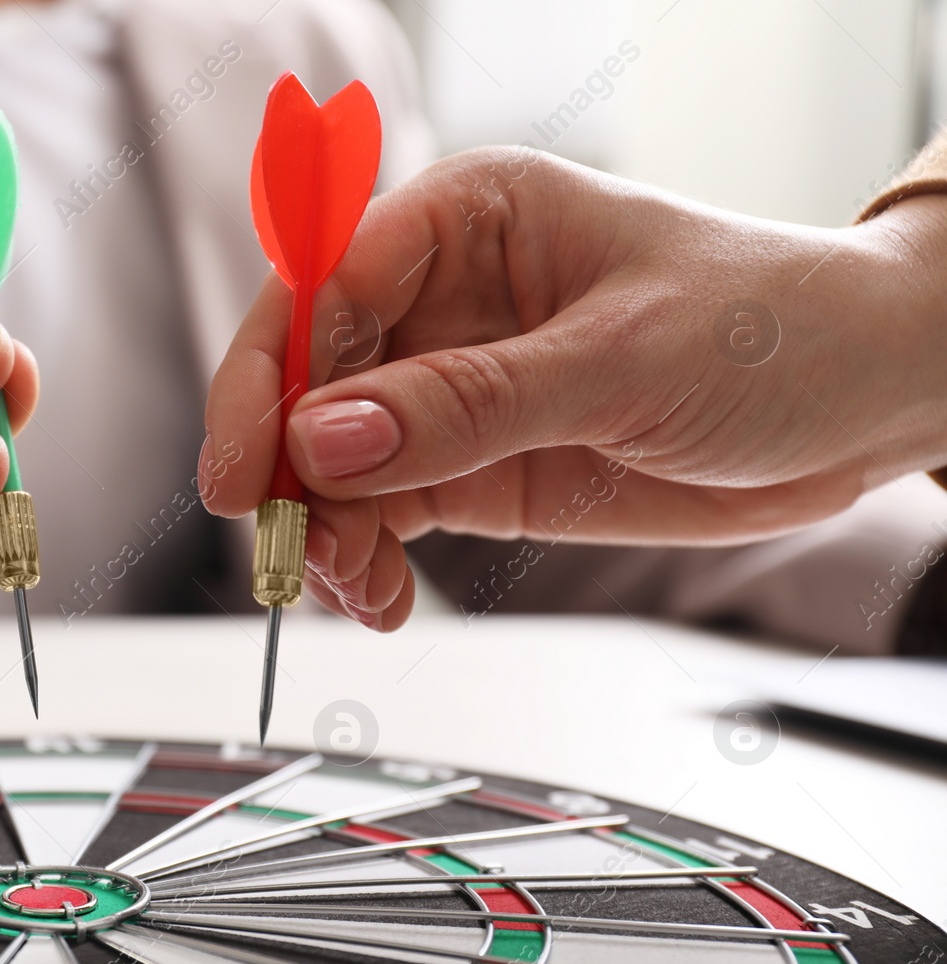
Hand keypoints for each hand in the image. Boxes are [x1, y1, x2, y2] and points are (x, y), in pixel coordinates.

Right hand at [203, 147, 946, 630]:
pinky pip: (378, 515)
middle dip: (284, 470)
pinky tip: (380, 597)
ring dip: (322, 530)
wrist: (857, 407)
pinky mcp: (465, 466)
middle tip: (287, 548)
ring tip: (353, 586)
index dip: (270, 374)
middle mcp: (439, 302)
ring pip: (329, 461)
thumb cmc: (772, 330)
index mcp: (468, 221)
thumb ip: (469, 404)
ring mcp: (445, 391)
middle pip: (306, 381)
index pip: (325, 287)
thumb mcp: (623, 359)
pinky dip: (363, 562)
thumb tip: (325, 438)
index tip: (251, 464)